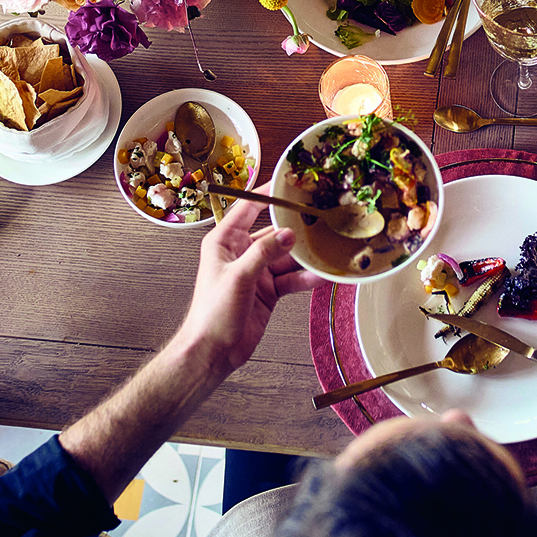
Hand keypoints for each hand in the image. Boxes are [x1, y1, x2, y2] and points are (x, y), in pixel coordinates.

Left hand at [173, 187, 320, 377]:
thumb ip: (264, 254)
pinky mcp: (268, 291)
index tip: (289, 184)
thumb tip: (287, 235)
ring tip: (326, 250)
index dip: (268, 194)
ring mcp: (256, 272)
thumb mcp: (238, 277)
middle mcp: (241, 253)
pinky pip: (290, 278)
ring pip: (286, 257)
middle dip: (295, 228)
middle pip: (273, 232)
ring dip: (304, 256)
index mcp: (224, 241)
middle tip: (318, 218)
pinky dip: (305, 277)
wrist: (212, 352)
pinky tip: (320, 275)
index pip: (248, 208)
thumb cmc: (211, 314)